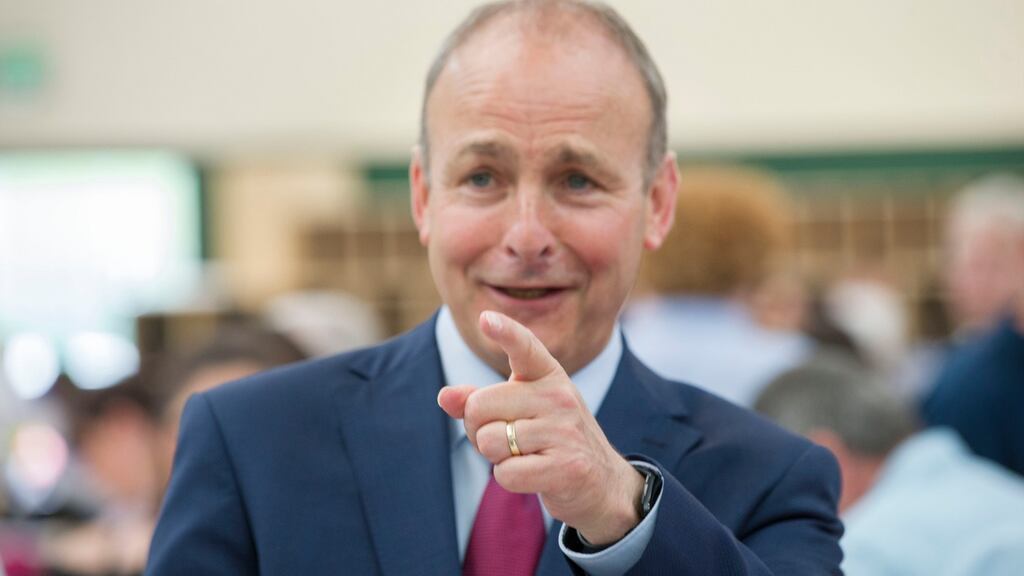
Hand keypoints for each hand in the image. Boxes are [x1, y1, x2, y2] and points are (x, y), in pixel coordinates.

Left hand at [437, 310, 643, 544]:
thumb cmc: (549, 440)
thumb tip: (445, 397)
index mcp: (548, 375)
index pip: (525, 347)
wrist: (602, 482)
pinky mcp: (567, 466)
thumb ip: (479, 401)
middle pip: (479, 406)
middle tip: (508, 438)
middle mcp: (559, 396)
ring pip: (489, 442)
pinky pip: (506, 473)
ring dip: (497, 457)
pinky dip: (510, 478)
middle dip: (478, 429)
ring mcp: (565, 431)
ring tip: (526, 455)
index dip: (505, 332)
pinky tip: (535, 474)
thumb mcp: (519, 411)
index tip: (485, 319)